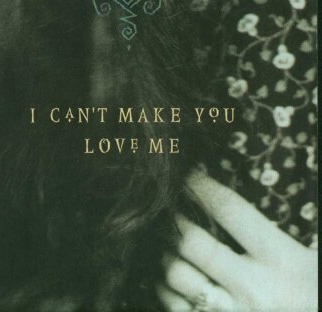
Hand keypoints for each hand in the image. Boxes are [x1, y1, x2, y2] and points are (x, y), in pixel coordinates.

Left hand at [157, 174, 317, 311]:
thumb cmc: (312, 291)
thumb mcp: (301, 259)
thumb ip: (263, 234)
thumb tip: (217, 202)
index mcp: (282, 261)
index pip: (229, 210)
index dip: (199, 185)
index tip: (184, 173)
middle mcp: (255, 290)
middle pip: (192, 242)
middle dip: (173, 220)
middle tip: (166, 209)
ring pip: (175, 275)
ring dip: (165, 255)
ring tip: (167, 243)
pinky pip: (174, 306)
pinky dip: (165, 289)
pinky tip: (171, 278)